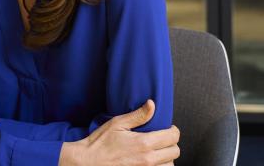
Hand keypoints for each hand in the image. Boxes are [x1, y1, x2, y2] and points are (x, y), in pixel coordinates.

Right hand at [61, 100, 180, 165]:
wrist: (88, 162)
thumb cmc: (100, 143)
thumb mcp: (117, 124)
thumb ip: (138, 115)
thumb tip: (152, 104)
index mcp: (144, 143)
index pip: (173, 137)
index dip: (172, 130)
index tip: (167, 128)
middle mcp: (148, 159)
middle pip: (175, 151)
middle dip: (171, 143)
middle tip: (162, 139)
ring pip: (170, 165)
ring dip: (167, 158)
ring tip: (158, 152)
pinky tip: (152, 161)